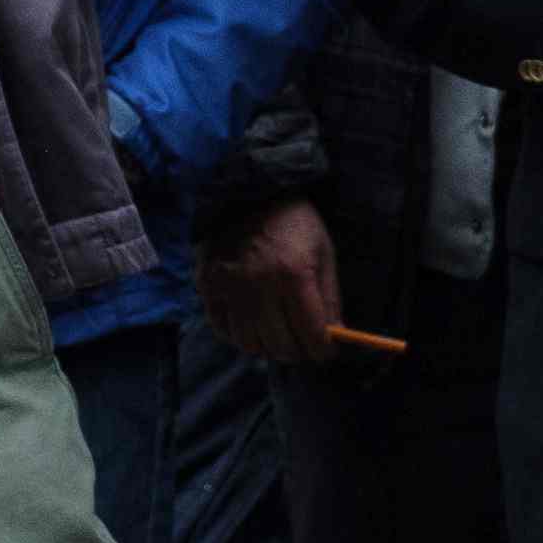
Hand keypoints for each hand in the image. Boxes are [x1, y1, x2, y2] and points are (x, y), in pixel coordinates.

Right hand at [205, 195, 341, 364]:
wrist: (248, 190)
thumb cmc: (294, 222)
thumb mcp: (323, 252)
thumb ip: (330, 297)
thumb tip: (335, 336)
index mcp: (294, 273)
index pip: (311, 334)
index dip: (323, 350)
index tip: (326, 351)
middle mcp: (259, 284)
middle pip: (281, 345)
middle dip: (298, 351)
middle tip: (303, 343)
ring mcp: (229, 286)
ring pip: (251, 345)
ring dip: (269, 346)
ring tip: (279, 334)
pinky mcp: (207, 285)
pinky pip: (223, 330)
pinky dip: (241, 336)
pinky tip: (254, 325)